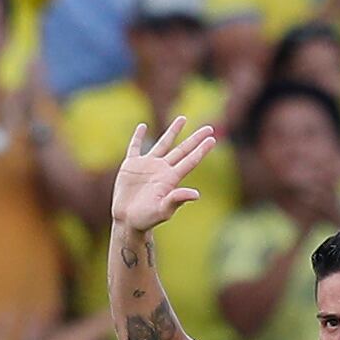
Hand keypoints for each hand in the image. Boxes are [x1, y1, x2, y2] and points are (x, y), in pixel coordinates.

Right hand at [110, 118, 214, 234]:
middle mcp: (162, 169)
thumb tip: (196, 194)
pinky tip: (142, 126)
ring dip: (173, 131)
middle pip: (182, 150)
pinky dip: (137, 137)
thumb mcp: (163, 210)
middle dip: (195, 138)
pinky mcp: (131, 166)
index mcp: (171, 179)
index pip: (190, 160)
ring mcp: (147, 166)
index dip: (201, 150)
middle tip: (209, 127)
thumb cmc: (146, 218)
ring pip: (163, 144)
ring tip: (183, 119)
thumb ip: (177, 200)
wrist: (127, 220)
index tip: (213, 139)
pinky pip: (135, 147)